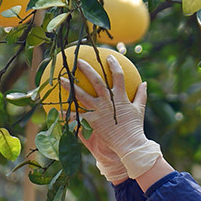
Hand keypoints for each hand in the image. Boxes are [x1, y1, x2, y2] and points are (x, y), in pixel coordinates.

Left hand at [62, 55, 160, 178]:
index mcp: (120, 96)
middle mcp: (107, 101)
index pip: (118, 76)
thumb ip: (141, 94)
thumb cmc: (135, 127)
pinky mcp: (91, 121)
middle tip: (78, 61)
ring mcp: (98, 111)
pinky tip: (56, 110)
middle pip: (96, 81)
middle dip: (87, 69)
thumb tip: (144, 83)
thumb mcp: (140, 109)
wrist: (129, 144)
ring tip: (61, 79)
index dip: (114, 65)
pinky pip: (76, 116)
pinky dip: (66, 114)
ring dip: (70, 87)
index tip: (108, 57)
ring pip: (82, 96)